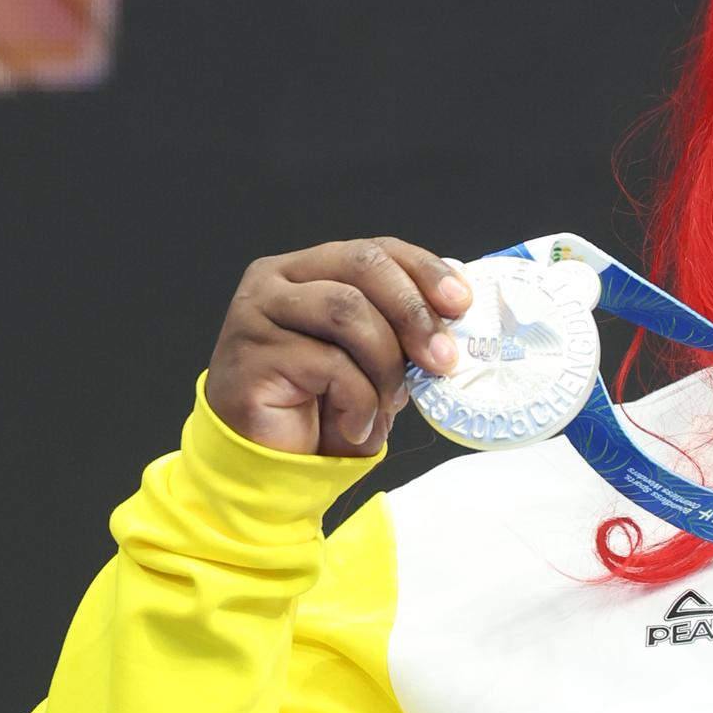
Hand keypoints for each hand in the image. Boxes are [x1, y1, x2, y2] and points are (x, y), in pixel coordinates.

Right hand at [204, 237, 472, 455]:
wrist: (276, 462)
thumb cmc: (326, 403)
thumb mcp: (376, 356)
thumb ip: (402, 324)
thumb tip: (456, 310)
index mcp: (310, 268)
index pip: (375, 250)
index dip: (423, 270)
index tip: (462, 303)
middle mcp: (276, 280)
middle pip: (361, 267)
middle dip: (413, 312)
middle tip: (443, 358)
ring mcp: (257, 314)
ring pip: (347, 311)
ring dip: (385, 363)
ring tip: (391, 401)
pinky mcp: (251, 356)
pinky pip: (329, 364)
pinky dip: (359, 400)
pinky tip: (357, 424)